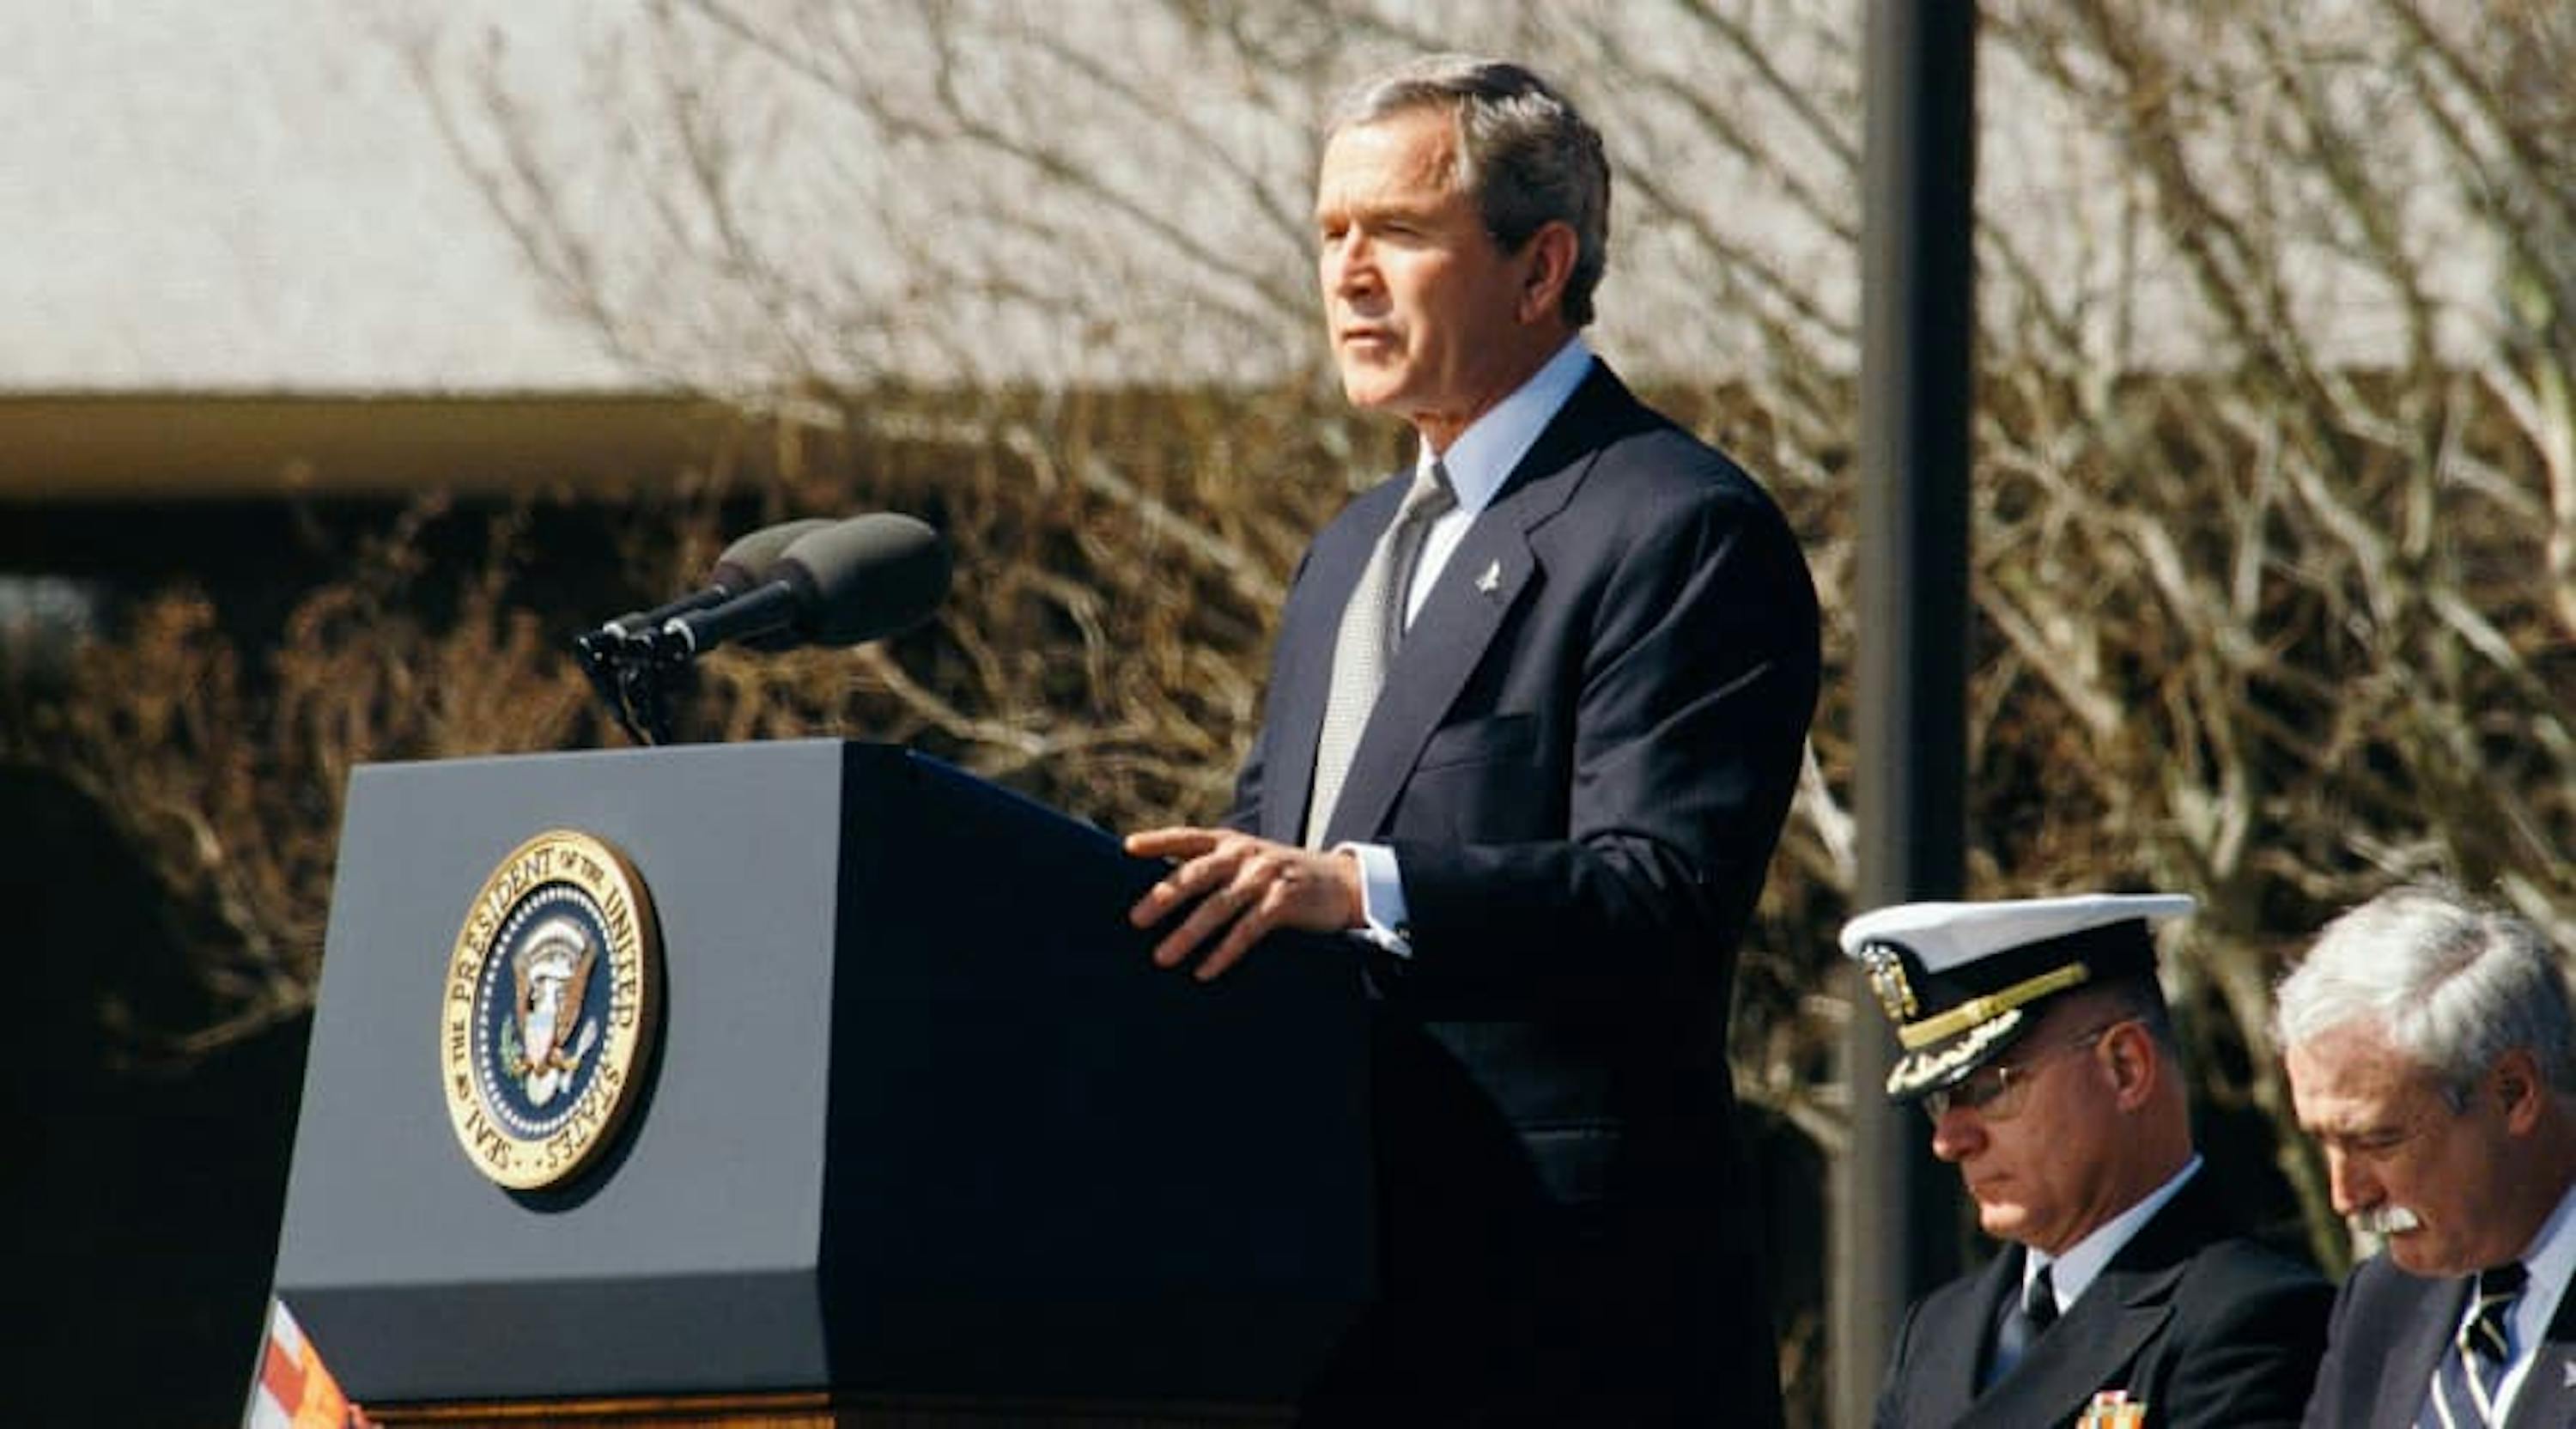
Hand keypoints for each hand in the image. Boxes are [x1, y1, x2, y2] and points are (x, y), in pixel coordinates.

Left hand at [1123, 826, 1363, 980]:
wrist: (1340, 884)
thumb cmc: (1279, 877)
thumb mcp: (1246, 861)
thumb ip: (1210, 867)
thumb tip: (1157, 891)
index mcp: (1229, 842)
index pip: (1187, 837)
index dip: (1157, 840)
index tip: (1127, 848)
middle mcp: (1244, 854)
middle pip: (1197, 873)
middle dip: (1164, 896)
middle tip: (1136, 920)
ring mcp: (1265, 876)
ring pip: (1219, 905)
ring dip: (1188, 933)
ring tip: (1163, 957)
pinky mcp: (1284, 902)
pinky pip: (1248, 930)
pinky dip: (1224, 952)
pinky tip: (1205, 971)